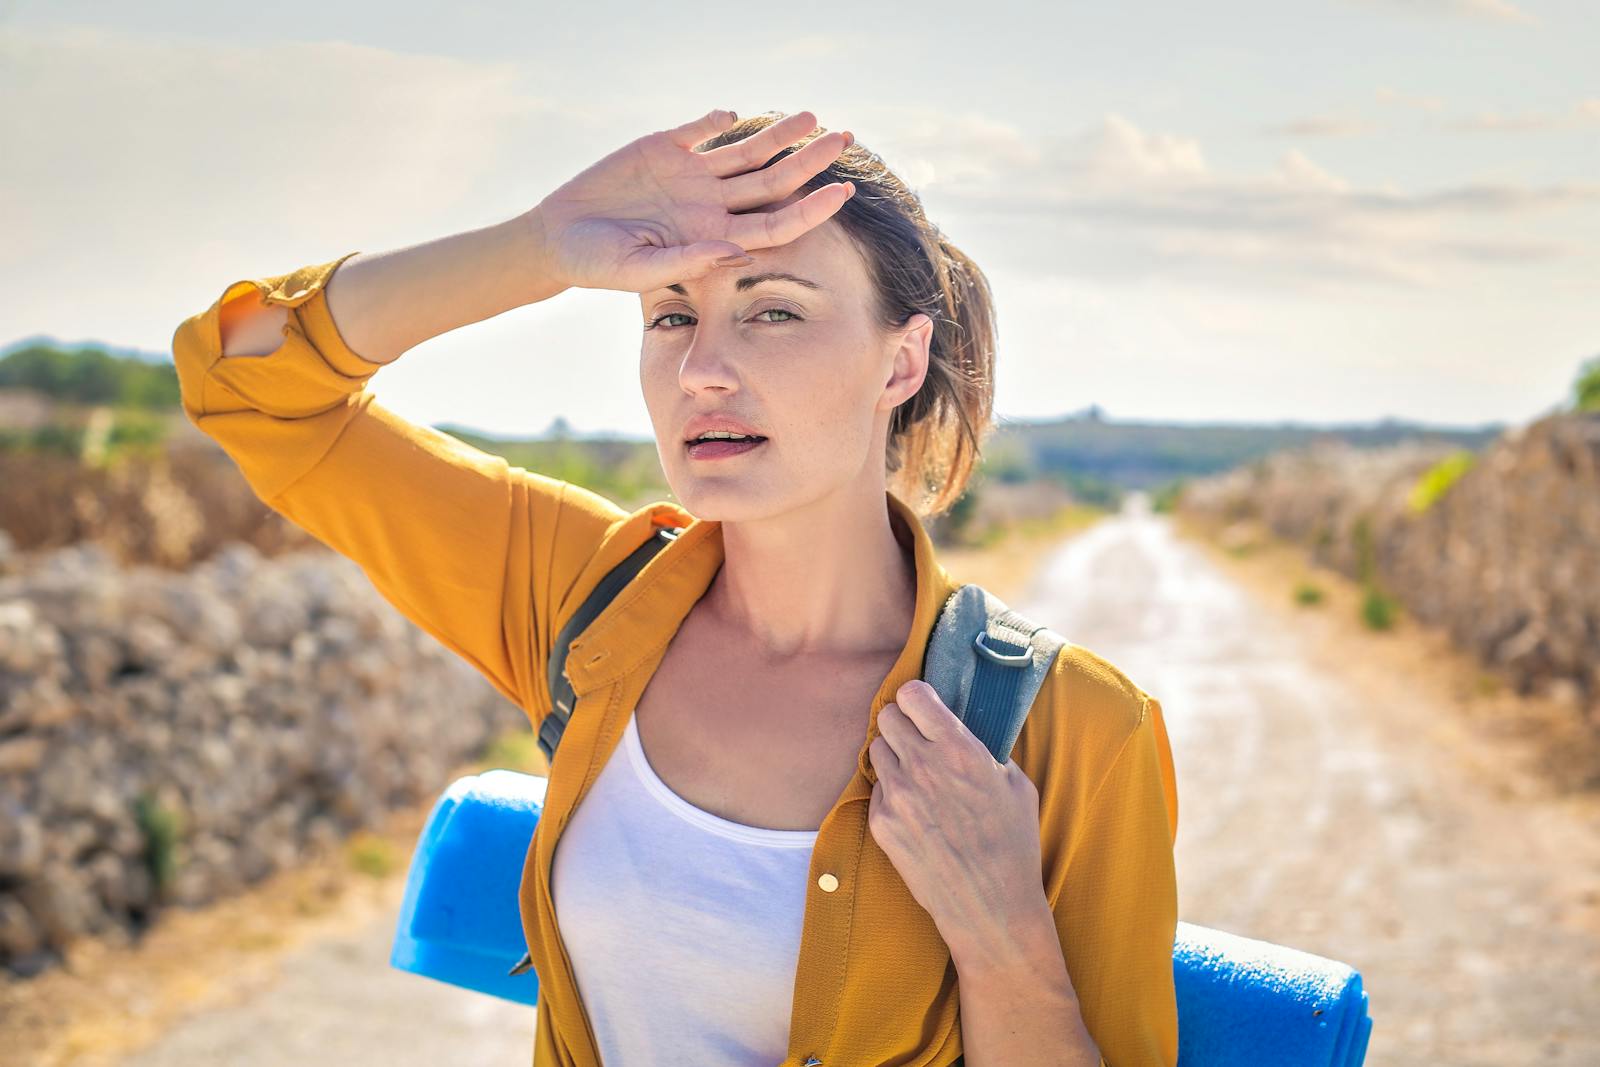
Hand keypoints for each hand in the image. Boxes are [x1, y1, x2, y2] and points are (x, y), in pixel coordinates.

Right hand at [531, 108, 855, 294]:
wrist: (559, 238)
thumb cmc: (598, 265)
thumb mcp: (640, 270)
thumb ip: (688, 261)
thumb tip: (736, 252)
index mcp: (714, 238)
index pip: (775, 224)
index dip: (811, 209)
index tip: (844, 191)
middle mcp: (711, 205)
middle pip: (773, 181)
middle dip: (809, 161)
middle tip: (844, 138)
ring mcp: (691, 175)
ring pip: (746, 151)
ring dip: (778, 134)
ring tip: (811, 117)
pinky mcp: (664, 148)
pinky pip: (698, 130)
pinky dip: (715, 121)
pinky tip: (733, 115)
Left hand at [867, 680, 1046, 946]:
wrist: (990, 907)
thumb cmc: (1012, 846)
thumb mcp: (1016, 785)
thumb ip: (985, 749)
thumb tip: (963, 729)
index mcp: (959, 749)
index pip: (912, 693)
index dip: (918, 698)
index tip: (925, 707)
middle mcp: (922, 766)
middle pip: (887, 717)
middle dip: (903, 724)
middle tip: (919, 740)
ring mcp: (897, 796)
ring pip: (877, 750)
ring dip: (895, 756)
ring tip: (918, 778)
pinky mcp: (881, 823)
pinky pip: (877, 789)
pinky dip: (891, 793)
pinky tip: (916, 812)